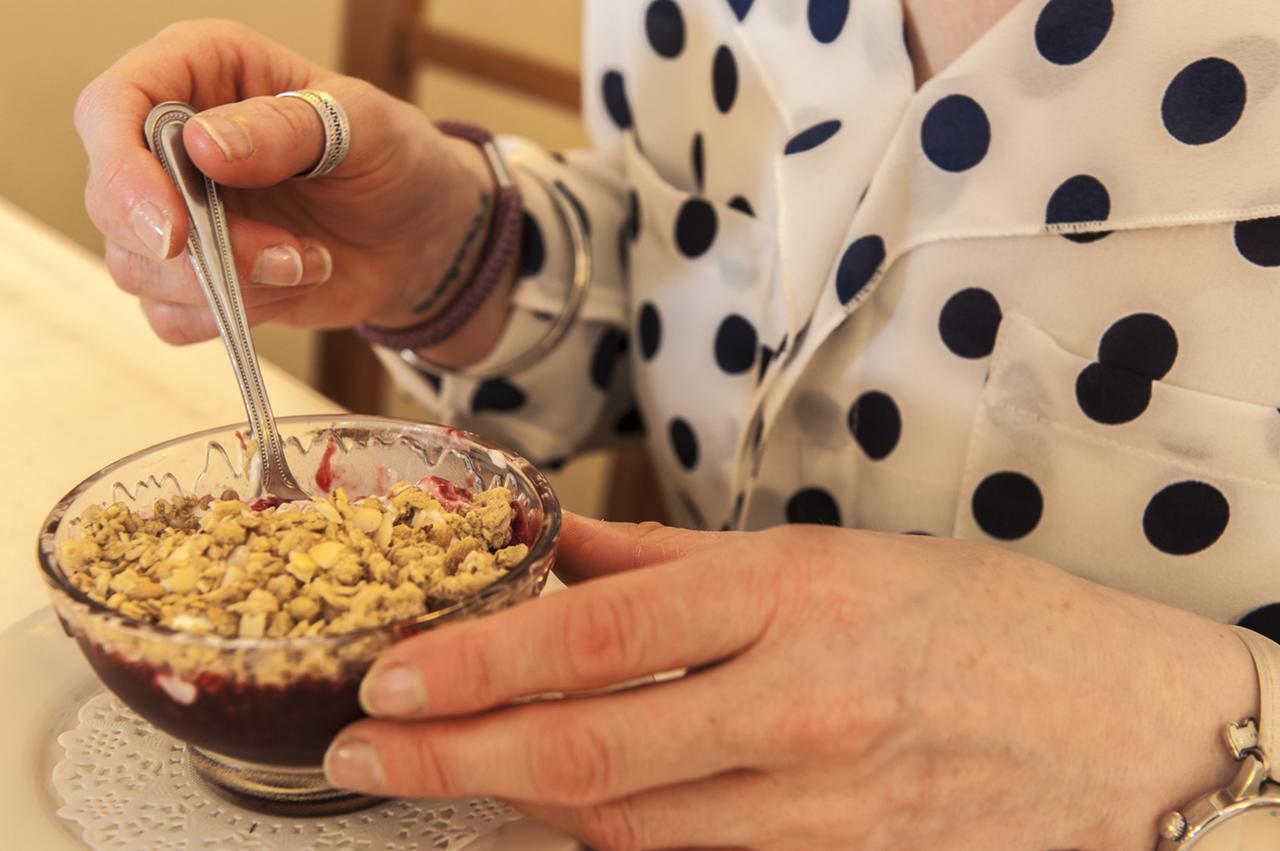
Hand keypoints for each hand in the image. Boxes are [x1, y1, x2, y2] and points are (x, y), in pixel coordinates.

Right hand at [75, 19, 503, 348]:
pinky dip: (236, 313)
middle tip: (277, 254)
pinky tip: (295, 281)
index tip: (170, 226)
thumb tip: (204, 146)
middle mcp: (171, 142)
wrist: (421, 234)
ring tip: (307, 258)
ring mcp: (179, 214)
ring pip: (140, 269)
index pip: (112, 106)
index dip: (122, 169)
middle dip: (191, 246)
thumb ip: (286, 128)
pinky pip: (174, 316)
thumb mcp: (364, 124)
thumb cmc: (393, 158)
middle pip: (112, 201)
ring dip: (230, 282)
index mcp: (201, 73)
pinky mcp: (197, 277)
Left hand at [326, 516, 1256, 849]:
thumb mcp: (830, 553)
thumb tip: (563, 549)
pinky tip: (570, 815)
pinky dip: (617, 841)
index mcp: (792, 597)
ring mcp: (823, 810)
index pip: (600, 634)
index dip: (478, 662)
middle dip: (456, 760)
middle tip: (364, 755)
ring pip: (629, 829)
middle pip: (590, 755)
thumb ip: (680, 558)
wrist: (1123, 724)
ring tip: (448, 775)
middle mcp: (799, 708)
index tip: (393, 677)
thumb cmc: (977, 617)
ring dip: (523, 805)